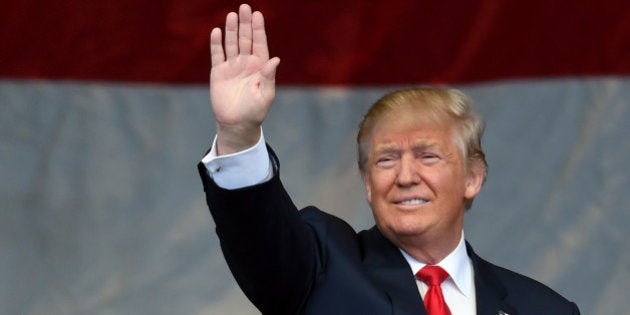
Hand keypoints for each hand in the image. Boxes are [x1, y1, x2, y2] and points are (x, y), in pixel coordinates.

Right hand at [210, 4, 279, 154]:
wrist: (237, 124)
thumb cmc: (255, 111)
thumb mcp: (265, 95)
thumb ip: (269, 77)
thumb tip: (275, 60)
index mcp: (260, 66)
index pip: (259, 43)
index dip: (258, 29)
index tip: (257, 15)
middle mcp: (246, 63)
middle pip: (245, 39)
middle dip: (245, 24)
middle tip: (244, 7)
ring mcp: (232, 66)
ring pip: (231, 43)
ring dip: (231, 29)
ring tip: (231, 15)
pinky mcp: (218, 72)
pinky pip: (217, 54)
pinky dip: (216, 43)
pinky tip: (217, 32)